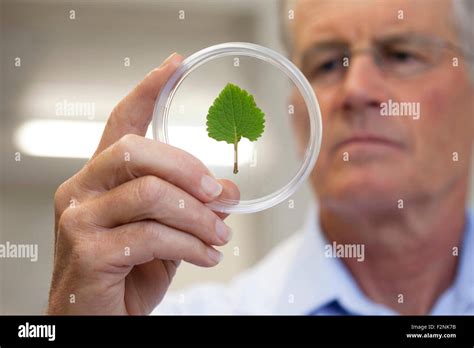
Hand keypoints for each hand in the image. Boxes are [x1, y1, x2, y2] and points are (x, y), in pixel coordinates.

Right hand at [48, 53, 238, 314]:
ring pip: (151, 195)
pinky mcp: (88, 252)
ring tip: (220, 236)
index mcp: (100, 179)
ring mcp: (79, 220)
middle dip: (188, 168)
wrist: (96, 320)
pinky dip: (191, 246)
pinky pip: (152, 236)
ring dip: (199, 217)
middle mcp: (81, 190)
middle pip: (136, 151)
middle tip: (219, 193)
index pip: (122, 122)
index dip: (148, 91)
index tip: (174, 65)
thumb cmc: (126, 274)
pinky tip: (207, 256)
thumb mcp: (166, 235)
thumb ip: (190, 209)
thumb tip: (228, 190)